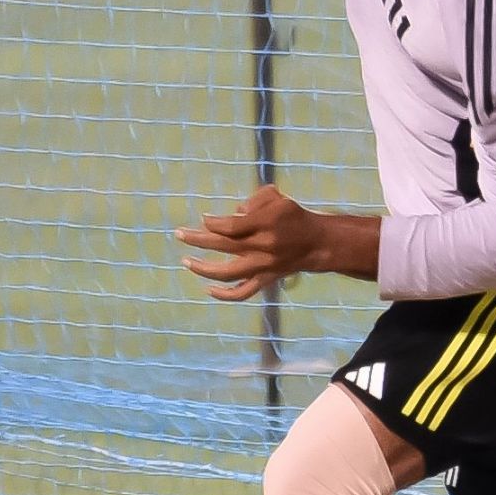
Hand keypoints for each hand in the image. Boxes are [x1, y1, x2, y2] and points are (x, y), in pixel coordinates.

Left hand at [176, 184, 324, 301]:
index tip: (203, 219)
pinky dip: (225, 295)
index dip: (213, 223)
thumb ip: (255, 199)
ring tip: (186, 261)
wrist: (316, 243)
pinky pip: (243, 292)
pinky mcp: (265, 280)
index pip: (230, 225)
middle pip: (223, 245)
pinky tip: (208, 289)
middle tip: (179, 234)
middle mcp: (262, 246)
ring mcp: (262, 266)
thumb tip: (234, 212)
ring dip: (204, 268)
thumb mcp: (277, 198)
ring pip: (228, 272)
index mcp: (265, 223)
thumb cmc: (294, 216)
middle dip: (197, 239)